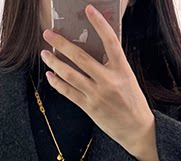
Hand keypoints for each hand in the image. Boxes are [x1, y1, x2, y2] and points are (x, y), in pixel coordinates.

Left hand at [40, 3, 157, 160]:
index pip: (110, 41)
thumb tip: (96, 47)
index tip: (89, 9)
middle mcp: (108, 80)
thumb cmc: (132, 101)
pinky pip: (69, 93)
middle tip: (48, 34)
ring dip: (54, 63)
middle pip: (81, 57)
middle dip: (61, 44)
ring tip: (44, 53)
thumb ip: (113, 64)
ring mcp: (97, 94)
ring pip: (71, 75)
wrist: (137, 129)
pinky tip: (50, 75)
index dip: (99, 23)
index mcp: (122, 69)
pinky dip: (58, 83)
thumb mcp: (127, 78)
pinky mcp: (90, 107)